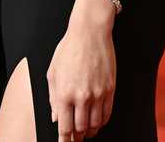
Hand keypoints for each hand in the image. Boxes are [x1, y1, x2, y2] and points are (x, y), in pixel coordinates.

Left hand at [47, 14, 115, 139]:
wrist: (89, 33)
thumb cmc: (68, 49)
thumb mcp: (53, 72)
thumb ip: (53, 98)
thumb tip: (56, 118)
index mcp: (64, 93)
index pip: (65, 127)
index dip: (65, 139)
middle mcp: (82, 97)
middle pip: (81, 129)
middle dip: (77, 137)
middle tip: (75, 138)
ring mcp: (98, 94)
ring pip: (95, 124)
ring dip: (90, 131)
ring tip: (86, 131)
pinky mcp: (110, 89)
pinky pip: (107, 114)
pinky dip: (102, 121)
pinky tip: (97, 121)